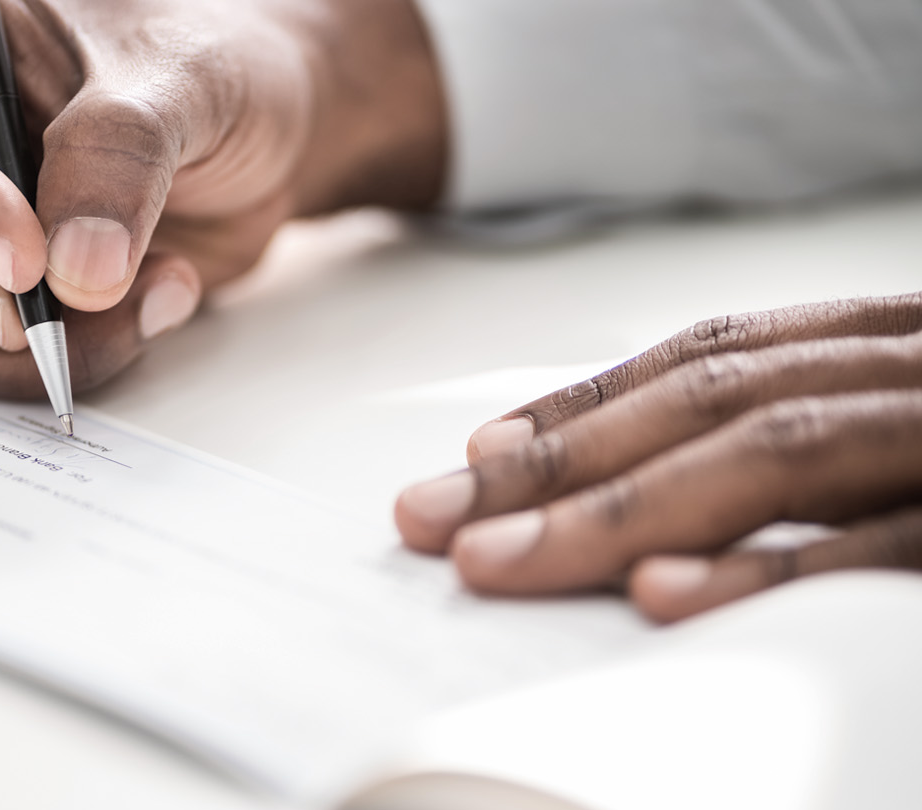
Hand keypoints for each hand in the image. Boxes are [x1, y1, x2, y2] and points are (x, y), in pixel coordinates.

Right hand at [0, 0, 444, 396]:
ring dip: (25, 344)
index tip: (27, 258)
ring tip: (150, 293)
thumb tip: (71, 277)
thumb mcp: (184, 79)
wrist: (266, 126)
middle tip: (29, 309)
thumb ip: (120, 156)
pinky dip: (65, 363)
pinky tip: (153, 305)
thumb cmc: (215, 60)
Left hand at [396, 293, 921, 621]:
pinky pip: (884, 545)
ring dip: (614, 510)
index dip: (588, 403)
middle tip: (429, 514)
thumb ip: (817, 438)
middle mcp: (917, 370)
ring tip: (493, 558)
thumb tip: (659, 511)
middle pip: (711, 401)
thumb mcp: (913, 431)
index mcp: (896, 343)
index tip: (477, 451)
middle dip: (557, 459)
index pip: (716, 357)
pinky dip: (764, 567)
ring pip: (769, 454)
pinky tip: (654, 595)